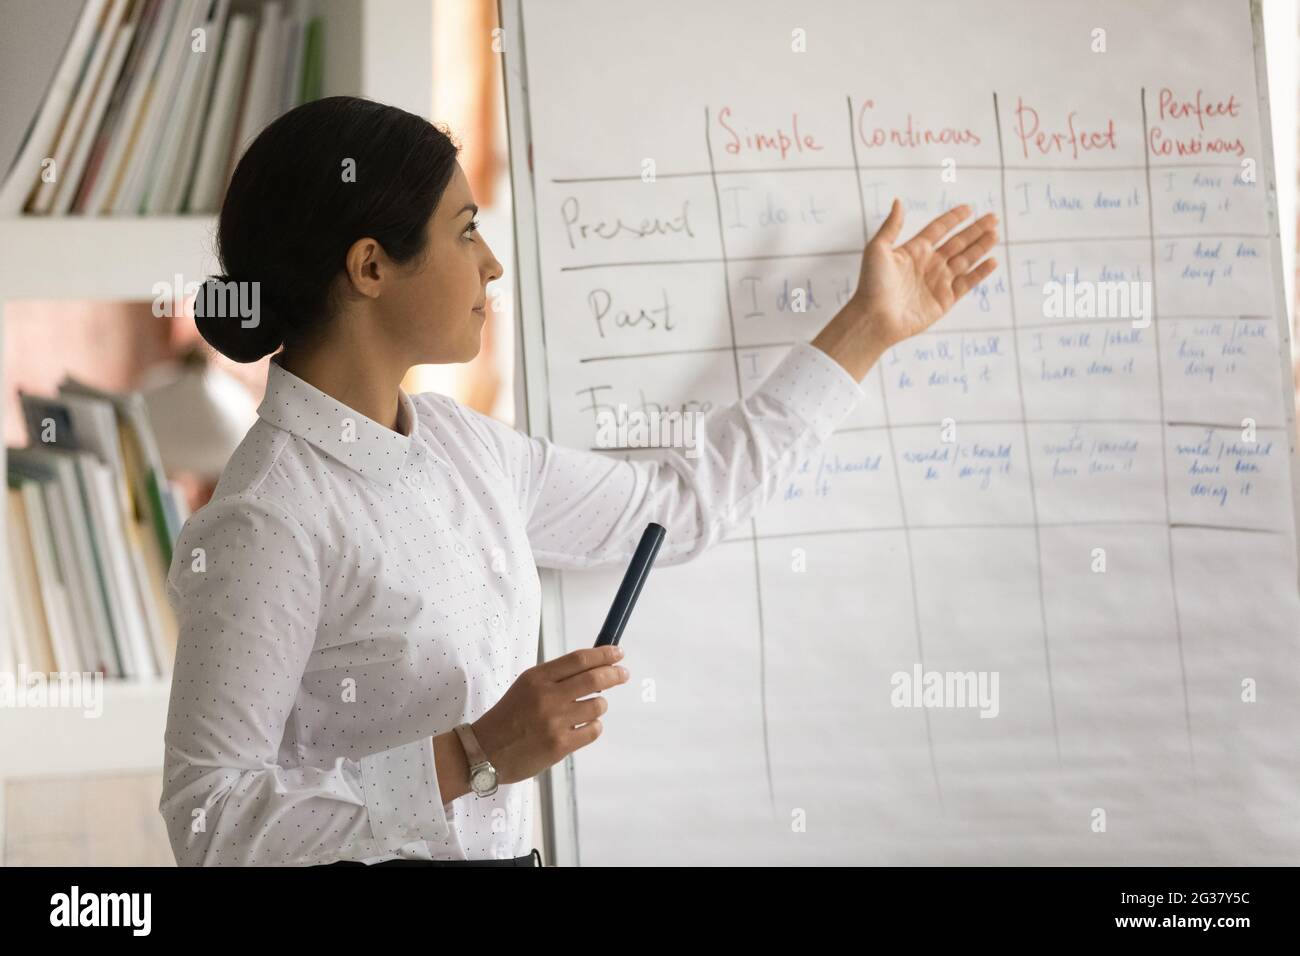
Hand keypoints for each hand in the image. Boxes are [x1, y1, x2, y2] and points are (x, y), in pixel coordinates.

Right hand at [470, 645, 628, 784]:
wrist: (484, 752)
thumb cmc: (508, 717)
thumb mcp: (526, 687)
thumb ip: (555, 678)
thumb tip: (593, 667)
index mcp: (537, 678)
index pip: (579, 659)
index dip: (604, 654)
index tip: (618, 653)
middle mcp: (547, 697)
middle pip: (594, 679)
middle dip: (615, 674)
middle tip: (623, 674)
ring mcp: (555, 722)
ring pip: (597, 706)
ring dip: (600, 705)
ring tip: (591, 708)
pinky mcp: (560, 745)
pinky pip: (593, 730)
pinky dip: (593, 726)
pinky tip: (584, 726)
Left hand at [850, 199, 998, 348]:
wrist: (874, 318)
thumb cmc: (872, 285)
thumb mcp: (877, 250)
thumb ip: (892, 226)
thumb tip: (898, 201)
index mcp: (914, 250)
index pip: (938, 229)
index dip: (953, 218)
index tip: (969, 208)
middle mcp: (928, 264)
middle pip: (958, 242)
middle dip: (976, 230)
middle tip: (993, 217)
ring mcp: (938, 282)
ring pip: (966, 260)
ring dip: (981, 247)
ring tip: (995, 233)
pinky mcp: (945, 300)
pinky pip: (967, 283)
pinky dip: (980, 272)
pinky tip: (992, 260)